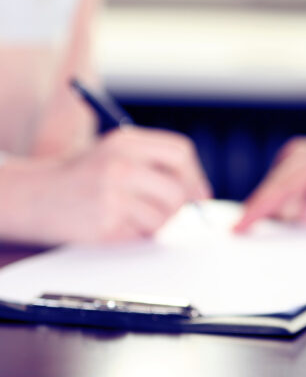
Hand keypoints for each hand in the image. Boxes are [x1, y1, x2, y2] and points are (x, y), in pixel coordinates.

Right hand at [0, 127, 211, 244]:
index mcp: (125, 141)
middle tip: (160, 210)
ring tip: (129, 215)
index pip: (180, 152)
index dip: (194, 176)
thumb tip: (201, 193)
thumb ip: (156, 164)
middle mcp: (120, 164)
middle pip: (178, 191)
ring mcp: (112, 195)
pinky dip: (135, 235)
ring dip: (154, 223)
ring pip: (164, 218)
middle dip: (177, 207)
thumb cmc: (83, 176)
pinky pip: (142, 235)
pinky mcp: (105, 224)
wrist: (33, 196)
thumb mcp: (116, 154)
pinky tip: (113, 224)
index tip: (198, 194)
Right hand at [235, 135, 305, 231]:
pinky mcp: (305, 164)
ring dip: (266, 205)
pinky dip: (277, 199)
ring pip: (277, 183)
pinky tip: (275, 216)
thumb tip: (305, 214)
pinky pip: (284, 182)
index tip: (241, 226)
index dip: (260, 206)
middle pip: (274, 184)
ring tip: (251, 228)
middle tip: (238, 234)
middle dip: (256, 208)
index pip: (283, 186)